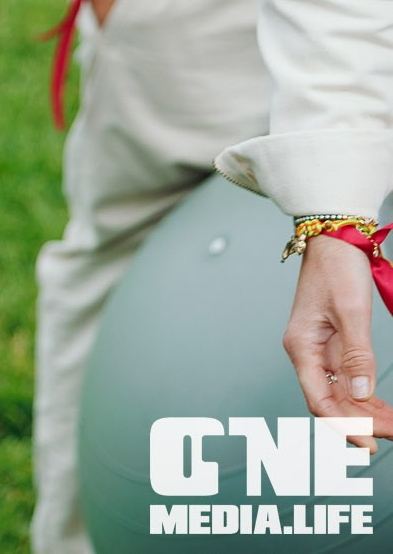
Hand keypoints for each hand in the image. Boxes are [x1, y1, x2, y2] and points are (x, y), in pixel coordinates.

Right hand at [286, 235, 392, 447]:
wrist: (333, 240)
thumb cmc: (337, 269)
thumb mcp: (352, 312)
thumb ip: (357, 355)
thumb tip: (362, 395)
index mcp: (301, 347)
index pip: (319, 400)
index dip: (344, 426)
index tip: (371, 444)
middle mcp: (306, 352)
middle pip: (330, 402)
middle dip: (361, 424)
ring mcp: (318, 350)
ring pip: (339, 395)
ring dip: (365, 414)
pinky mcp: (330, 345)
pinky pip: (346, 381)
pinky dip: (364, 398)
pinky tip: (383, 409)